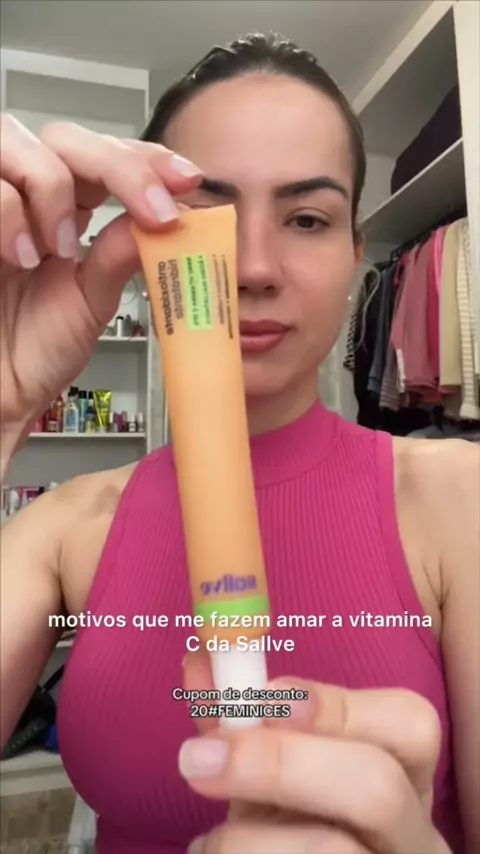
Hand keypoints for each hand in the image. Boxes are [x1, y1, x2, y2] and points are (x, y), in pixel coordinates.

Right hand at [0, 114, 201, 456]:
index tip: (189, 181)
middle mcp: (28, 199)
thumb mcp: (92, 300)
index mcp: (65, 212)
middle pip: (65, 137)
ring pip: (18, 142)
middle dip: (118, 167)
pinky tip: (20, 259)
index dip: (147, 157)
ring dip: (52, 191)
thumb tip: (169, 215)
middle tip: (155, 214)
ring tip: (60, 250)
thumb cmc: (33, 352)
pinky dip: (11, 216)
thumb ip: (121, 252)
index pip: (105, 156)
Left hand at [181, 660, 450, 852]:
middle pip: (378, 789)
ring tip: (208, 842)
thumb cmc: (290, 825)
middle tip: (199, 759)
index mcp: (406, 777)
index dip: (338, 706)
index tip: (267, 695)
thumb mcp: (275, 772)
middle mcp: (413, 833)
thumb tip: (200, 666)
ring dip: (246, 837)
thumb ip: (244, 721)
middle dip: (282, 765)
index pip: (410, 724)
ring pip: (332, 850)